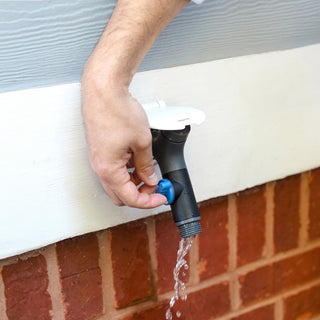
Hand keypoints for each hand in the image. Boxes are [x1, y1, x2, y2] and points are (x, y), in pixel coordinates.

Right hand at [81, 66, 166, 207]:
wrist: (103, 91)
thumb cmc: (117, 111)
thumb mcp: (142, 141)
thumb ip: (146, 165)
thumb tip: (150, 178)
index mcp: (109, 170)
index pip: (130, 198)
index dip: (148, 202)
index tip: (161, 197)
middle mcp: (100, 168)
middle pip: (120, 195)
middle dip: (140, 194)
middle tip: (155, 187)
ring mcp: (99, 160)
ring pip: (117, 183)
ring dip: (134, 182)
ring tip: (149, 171)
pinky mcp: (100, 152)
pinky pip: (113, 170)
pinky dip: (127, 172)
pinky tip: (138, 161)